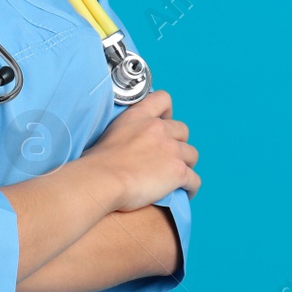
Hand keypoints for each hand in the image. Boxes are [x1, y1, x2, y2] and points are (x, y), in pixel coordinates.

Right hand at [80, 89, 199, 211]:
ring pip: (192, 155)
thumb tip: (124, 147)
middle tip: (168, 157)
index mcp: (139, 116)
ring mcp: (171, 150)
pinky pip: (194, 179)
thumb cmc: (97, 163)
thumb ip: (125, 133)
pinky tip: (185, 192)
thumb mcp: (109, 134)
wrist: (102, 179)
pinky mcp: (178, 171)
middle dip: (178, 142)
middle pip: (182, 130)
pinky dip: (191, 187)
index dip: (167, 112)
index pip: (163, 99)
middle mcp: (159, 129)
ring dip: (186, 164)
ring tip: (177, 177)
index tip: (165, 122)